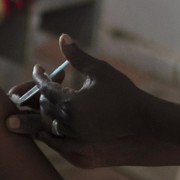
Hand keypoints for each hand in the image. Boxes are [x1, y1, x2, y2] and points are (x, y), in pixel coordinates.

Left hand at [6, 34, 145, 143]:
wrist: (141, 117)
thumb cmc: (121, 90)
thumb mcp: (99, 69)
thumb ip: (77, 55)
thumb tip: (62, 37)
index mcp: (71, 102)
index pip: (46, 88)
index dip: (39, 76)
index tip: (38, 68)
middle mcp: (70, 121)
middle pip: (45, 106)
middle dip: (42, 93)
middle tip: (46, 81)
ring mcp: (75, 134)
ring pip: (48, 124)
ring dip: (45, 111)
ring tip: (47, 99)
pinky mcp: (82, 143)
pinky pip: (59, 143)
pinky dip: (50, 136)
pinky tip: (47, 128)